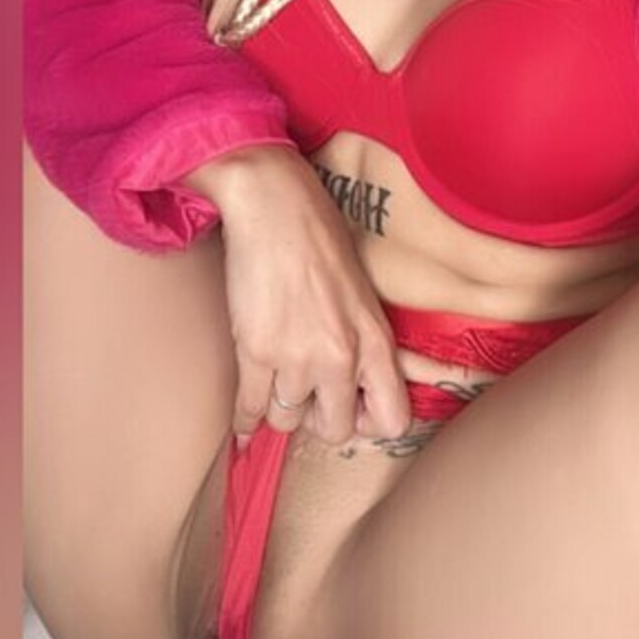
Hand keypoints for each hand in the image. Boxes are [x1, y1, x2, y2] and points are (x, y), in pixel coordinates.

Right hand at [182, 146, 411, 446]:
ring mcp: (297, 359)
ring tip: (278, 383)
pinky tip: (245, 422)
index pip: (392, 420)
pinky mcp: (256, 353)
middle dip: (319, 418)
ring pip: (287, 422)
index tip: (354, 408)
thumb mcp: (363, 294)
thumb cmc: (321, 239)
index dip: (371, 422)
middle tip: (309, 397)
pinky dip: (245, 419)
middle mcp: (342, 358)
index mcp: (376, 342)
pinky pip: (250, 409)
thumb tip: (383, 380)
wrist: (277, 208)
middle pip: (335, 430)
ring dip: (281, 406)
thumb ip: (368, 342)